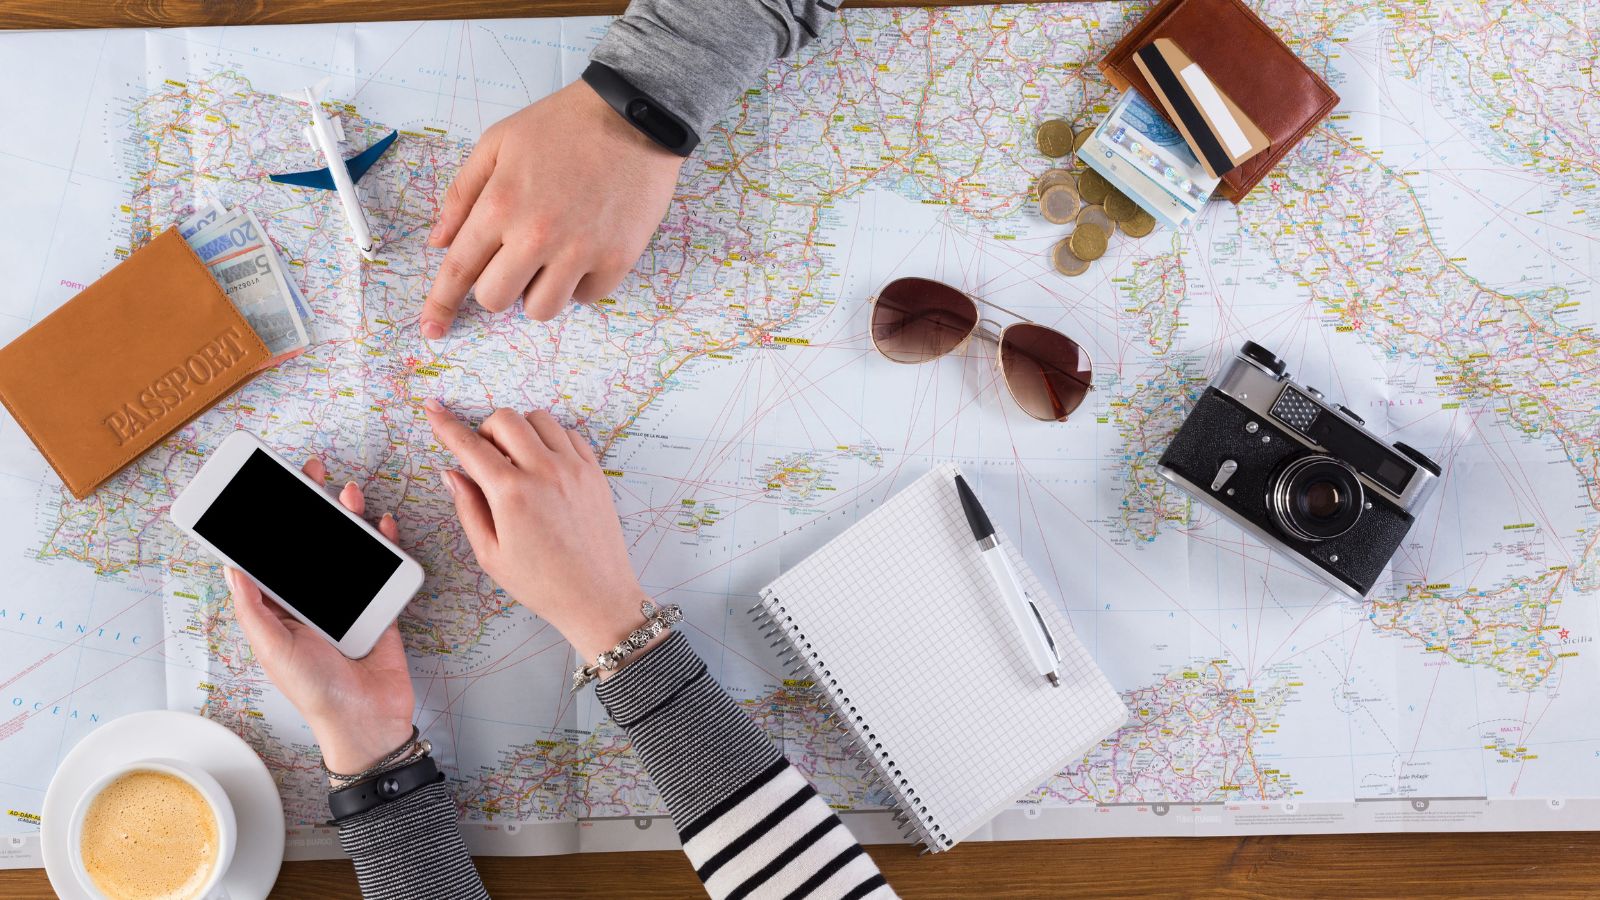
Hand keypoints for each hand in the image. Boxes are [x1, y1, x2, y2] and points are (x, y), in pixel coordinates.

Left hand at [225, 458, 414, 774]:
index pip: (269, 556)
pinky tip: (381, 524)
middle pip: (309, 542)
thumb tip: (231, 566)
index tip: (263, 490)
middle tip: (310, 472)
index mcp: (281, 608)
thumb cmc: (316, 693)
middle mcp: (312, 599)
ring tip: (347, 492)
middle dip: (310, 505)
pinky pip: (382, 565)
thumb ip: (253, 607)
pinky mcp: (380, 604)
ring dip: (348, 516)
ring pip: (347, 546)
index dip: (266, 523)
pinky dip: (383, 541)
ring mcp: (348, 599)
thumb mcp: (273, 649)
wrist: (368, 721)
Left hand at [422, 80, 685, 333]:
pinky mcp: (617, 260)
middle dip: (496, 286)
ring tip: (551, 258)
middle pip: (496, 299)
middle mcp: (537, 235)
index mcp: (500, 205)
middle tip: (513, 260)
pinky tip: (584, 252)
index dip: (440, 304)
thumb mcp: (498, 143)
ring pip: (541, 309)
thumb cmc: (563, 125)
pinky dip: (579, 284)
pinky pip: (585, 298)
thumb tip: (440, 243)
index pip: (458, 270)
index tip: (432, 328)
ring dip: (537, 291)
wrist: (635, 117)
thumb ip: (463, 194)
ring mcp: (580, 252)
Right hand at [423, 398, 656, 665]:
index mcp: (513, 494)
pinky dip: (551, 439)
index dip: (446, 424)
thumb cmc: (543, 583)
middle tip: (486, 459)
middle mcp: (545, 471)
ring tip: (517, 462)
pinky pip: (569, 434)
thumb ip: (468, 507)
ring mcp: (575, 468)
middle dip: (487, 430)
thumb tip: (452, 473)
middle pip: (507, 419)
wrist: (598, 597)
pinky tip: (544, 465)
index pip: (470, 445)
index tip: (434, 409)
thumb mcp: (491, 554)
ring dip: (520, 431)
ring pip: (540, 419)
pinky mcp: (595, 472)